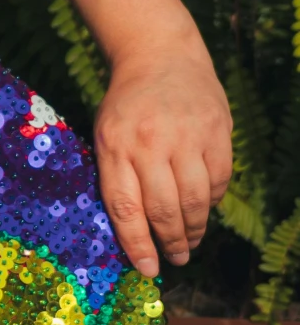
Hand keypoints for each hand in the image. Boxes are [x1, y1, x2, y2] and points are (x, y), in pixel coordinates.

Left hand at [92, 34, 231, 277]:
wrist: (160, 54)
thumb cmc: (127, 104)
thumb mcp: (107, 132)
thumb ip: (117, 175)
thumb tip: (132, 232)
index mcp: (114, 143)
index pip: (125, 206)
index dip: (137, 244)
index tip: (147, 269)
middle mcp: (150, 141)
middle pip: (163, 209)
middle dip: (170, 242)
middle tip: (175, 258)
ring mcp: (186, 135)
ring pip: (195, 201)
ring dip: (194, 229)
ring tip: (190, 242)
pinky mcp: (216, 130)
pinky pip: (218, 180)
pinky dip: (212, 201)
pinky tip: (203, 206)